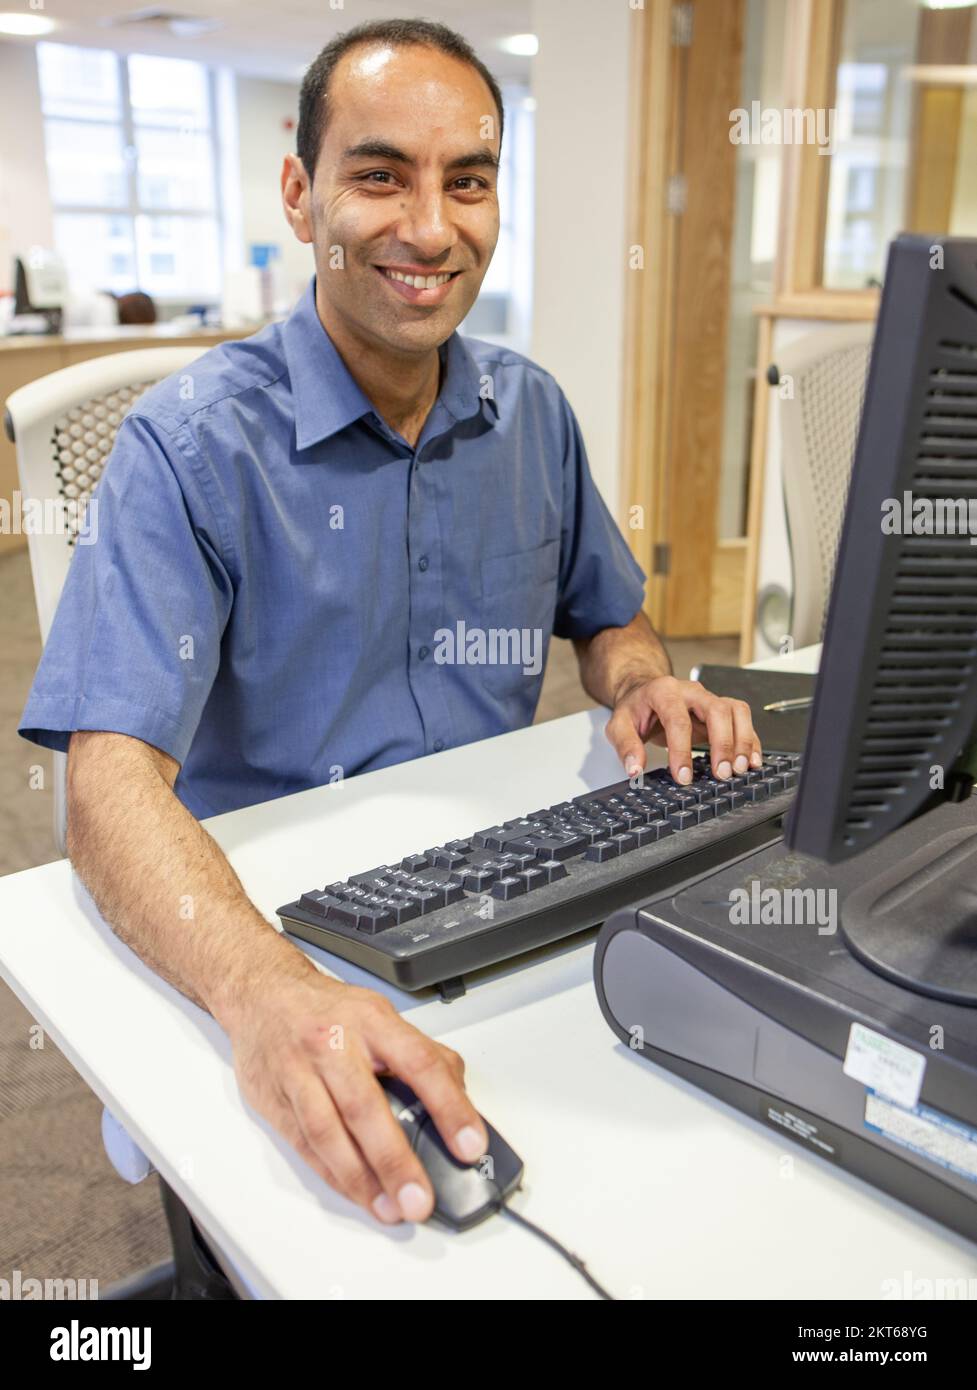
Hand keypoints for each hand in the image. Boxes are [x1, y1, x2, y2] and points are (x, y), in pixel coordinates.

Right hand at [221, 972, 486, 1224]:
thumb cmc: (328, 1009)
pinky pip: (305, 1145)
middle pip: (366, 1108)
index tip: (470, 1146)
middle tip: (420, 1198)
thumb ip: (420, 1052)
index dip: (449, 1108)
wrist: (263, 994)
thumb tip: (458, 1096)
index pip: (419, 1064)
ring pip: (328, 1133)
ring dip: (361, 1179)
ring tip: (390, 1207)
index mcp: (371, 1021)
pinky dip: (333, 1175)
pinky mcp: (275, 1100)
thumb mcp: (381, 1013)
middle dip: (396, 1161)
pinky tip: (357, 1192)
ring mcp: (299, 1073)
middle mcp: (333, 1045)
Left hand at [605, 674, 762, 784]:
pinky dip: (751, 740)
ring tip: (740, 769)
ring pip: (735, 711)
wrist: (644, 692)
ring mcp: (708, 699)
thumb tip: (635, 769)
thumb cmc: (635, 708)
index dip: (682, 750)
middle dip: (723, 744)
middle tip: (721, 773)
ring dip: (742, 741)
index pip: (677, 719)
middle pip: (716, 710)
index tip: (683, 776)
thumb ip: (626, 746)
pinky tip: (752, 761)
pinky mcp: (720, 710)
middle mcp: (691, 691)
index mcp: (664, 691)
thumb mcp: (619, 724)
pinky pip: (742, 719)